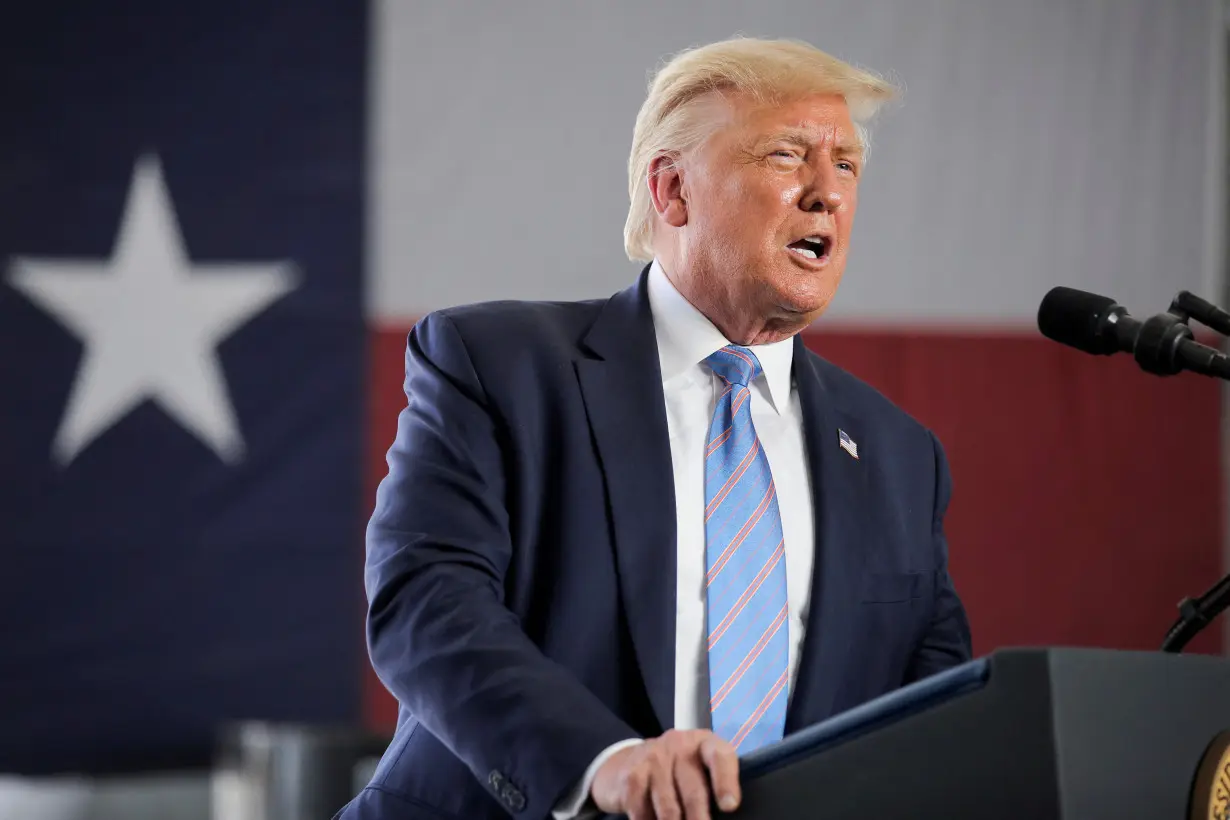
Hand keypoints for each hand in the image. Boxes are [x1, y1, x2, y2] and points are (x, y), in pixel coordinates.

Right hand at [589, 729, 740, 818]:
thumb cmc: (681, 770)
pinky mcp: (632, 774)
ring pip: (668, 805)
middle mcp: (679, 745)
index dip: (726, 782)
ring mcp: (654, 758)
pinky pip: (641, 809)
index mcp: (705, 743)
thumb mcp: (702, 768)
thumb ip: (715, 785)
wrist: (635, 757)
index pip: (719, 757)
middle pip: (693, 790)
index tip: (729, 806)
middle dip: (699, 818)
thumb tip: (727, 812)